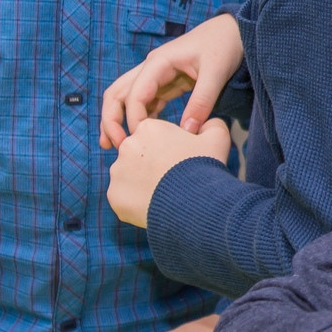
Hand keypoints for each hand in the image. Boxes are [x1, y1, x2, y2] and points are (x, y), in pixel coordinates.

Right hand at [101, 13, 244, 145]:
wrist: (233, 32)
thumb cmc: (223, 46)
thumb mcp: (216, 73)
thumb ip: (201, 102)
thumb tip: (186, 132)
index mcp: (158, 63)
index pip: (134, 94)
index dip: (133, 119)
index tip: (140, 140)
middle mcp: (150, 68)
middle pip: (117, 94)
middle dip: (111, 119)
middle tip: (113, 146)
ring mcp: (156, 76)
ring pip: (127, 99)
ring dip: (119, 120)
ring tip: (116, 146)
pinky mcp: (166, 84)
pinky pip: (146, 103)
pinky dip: (140, 119)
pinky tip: (141, 138)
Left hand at [108, 116, 231, 228]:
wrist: (194, 203)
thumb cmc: (204, 167)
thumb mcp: (217, 138)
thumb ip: (212, 124)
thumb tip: (207, 124)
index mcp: (148, 128)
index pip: (153, 137)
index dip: (168, 150)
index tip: (179, 161)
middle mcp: (127, 146)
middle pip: (138, 155)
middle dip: (151, 165)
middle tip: (172, 179)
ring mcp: (117, 171)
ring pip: (128, 176)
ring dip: (142, 184)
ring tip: (164, 195)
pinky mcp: (114, 195)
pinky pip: (123, 198)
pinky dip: (135, 203)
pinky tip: (154, 207)